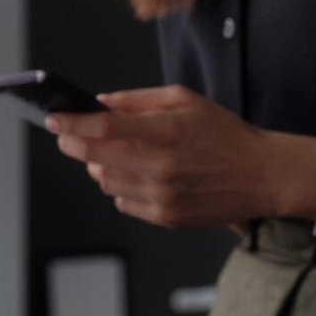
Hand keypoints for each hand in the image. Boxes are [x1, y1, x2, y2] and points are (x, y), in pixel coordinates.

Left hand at [47, 85, 277, 228]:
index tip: (54, 119)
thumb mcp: (187, 101)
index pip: (102, 128)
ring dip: (99, 164)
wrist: (262, 176)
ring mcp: (160, 195)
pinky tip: (139, 173)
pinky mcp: (164, 216)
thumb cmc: (228, 135)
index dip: (71, 123)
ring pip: (104, 180)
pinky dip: (120, 185)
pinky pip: (122, 201)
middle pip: (94, 157)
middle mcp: (159, 166)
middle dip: (74, 142)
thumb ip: (141, 99)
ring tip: (118, 152)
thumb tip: (102, 102)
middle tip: (70, 134)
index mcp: (165, 132)